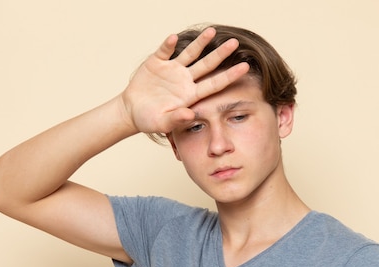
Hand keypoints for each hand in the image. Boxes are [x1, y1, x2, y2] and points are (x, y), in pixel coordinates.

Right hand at [121, 27, 249, 134]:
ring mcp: (172, 70)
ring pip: (190, 53)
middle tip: (235, 43)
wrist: (132, 111)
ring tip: (212, 32)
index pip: (214, 84)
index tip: (245, 68)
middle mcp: (185, 80)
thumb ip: (176, 119)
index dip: (230, 76)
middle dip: (220, 54)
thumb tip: (190, 114)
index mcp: (190, 95)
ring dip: (200, 42)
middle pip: (207, 65)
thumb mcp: (162, 123)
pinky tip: (174, 38)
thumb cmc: (150, 119)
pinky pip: (164, 51)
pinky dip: (168, 44)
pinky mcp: (157, 62)